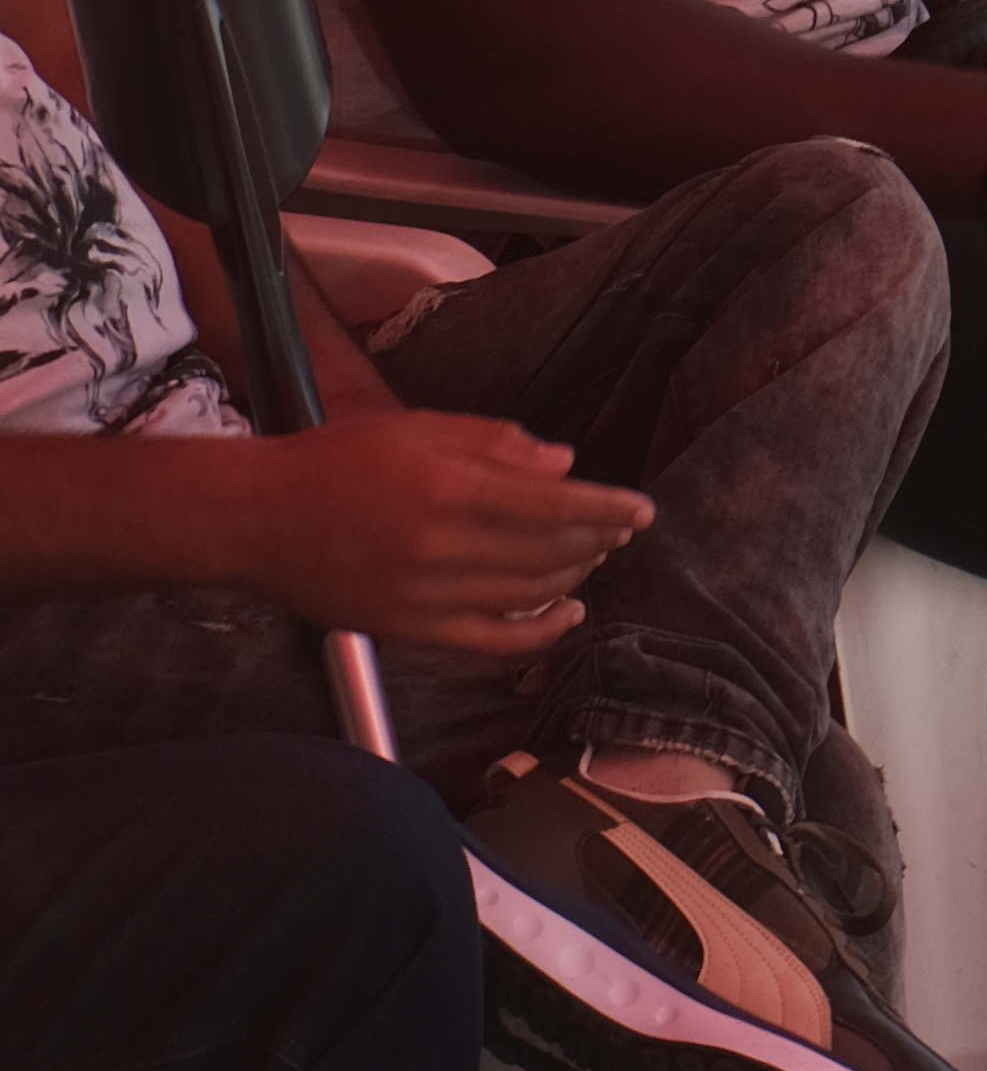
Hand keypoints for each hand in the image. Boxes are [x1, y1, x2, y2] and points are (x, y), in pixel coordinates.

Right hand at [235, 413, 653, 655]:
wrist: (257, 519)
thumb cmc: (340, 460)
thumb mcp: (421, 428)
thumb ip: (497, 444)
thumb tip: (566, 466)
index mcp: (447, 490)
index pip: (555, 507)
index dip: (608, 510)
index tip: (644, 510)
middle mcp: (439, 549)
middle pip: (548, 555)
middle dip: (598, 541)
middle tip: (622, 528)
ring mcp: (423, 598)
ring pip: (527, 597)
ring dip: (574, 578)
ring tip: (596, 557)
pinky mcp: (407, 631)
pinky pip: (490, 642)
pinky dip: (539, 632)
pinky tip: (569, 613)